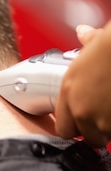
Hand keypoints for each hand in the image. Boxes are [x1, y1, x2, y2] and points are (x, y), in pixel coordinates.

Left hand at [55, 21, 110, 145]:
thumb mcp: (94, 44)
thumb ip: (85, 44)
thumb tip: (84, 33)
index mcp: (68, 90)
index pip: (63, 127)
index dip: (75, 125)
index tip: (84, 119)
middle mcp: (81, 109)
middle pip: (85, 136)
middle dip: (94, 129)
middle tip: (103, 113)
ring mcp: (101, 120)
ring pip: (103, 137)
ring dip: (108, 128)